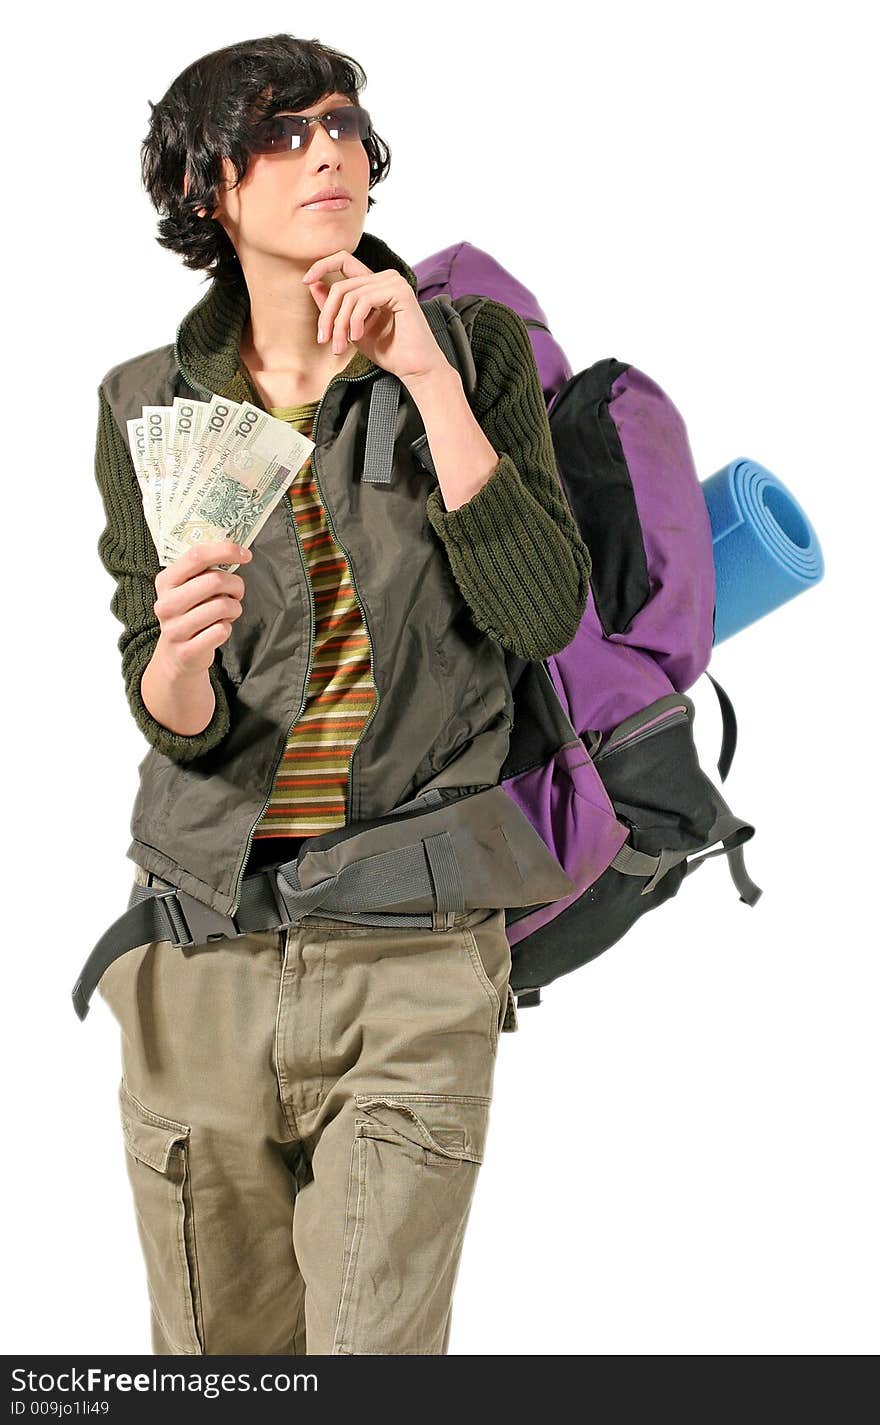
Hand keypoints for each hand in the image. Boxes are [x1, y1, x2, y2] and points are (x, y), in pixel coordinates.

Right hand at [152, 539, 251, 676]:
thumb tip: (237, 550)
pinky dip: (227, 628)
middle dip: (236, 584)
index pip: (196, 556)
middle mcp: (166, 603)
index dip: (225, 550)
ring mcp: (175, 628)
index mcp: (166, 581)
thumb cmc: (190, 615)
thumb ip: (204, 570)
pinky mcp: (188, 650)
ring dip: (234, 608)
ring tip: (227, 613)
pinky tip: (218, 629)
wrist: (177, 656)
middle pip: (214, 580)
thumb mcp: (187, 589)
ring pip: (222, 606)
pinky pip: (221, 631)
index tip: (246, 554)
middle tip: (236, 593)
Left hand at [301, 249, 450, 385]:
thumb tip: (312, 283)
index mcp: (375, 283)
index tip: (305, 281)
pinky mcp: (400, 292)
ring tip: (340, 346)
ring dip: (339, 324)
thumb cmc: (389, 352)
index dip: (322, 265)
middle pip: (340, 286)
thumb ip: (335, 307)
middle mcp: (385, 277)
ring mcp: (394, 282)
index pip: (343, 260)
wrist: (415, 369)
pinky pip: (364, 300)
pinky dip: (355, 320)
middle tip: (325, 340)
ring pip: (349, 295)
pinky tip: (358, 336)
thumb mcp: (351, 329)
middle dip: (327, 316)